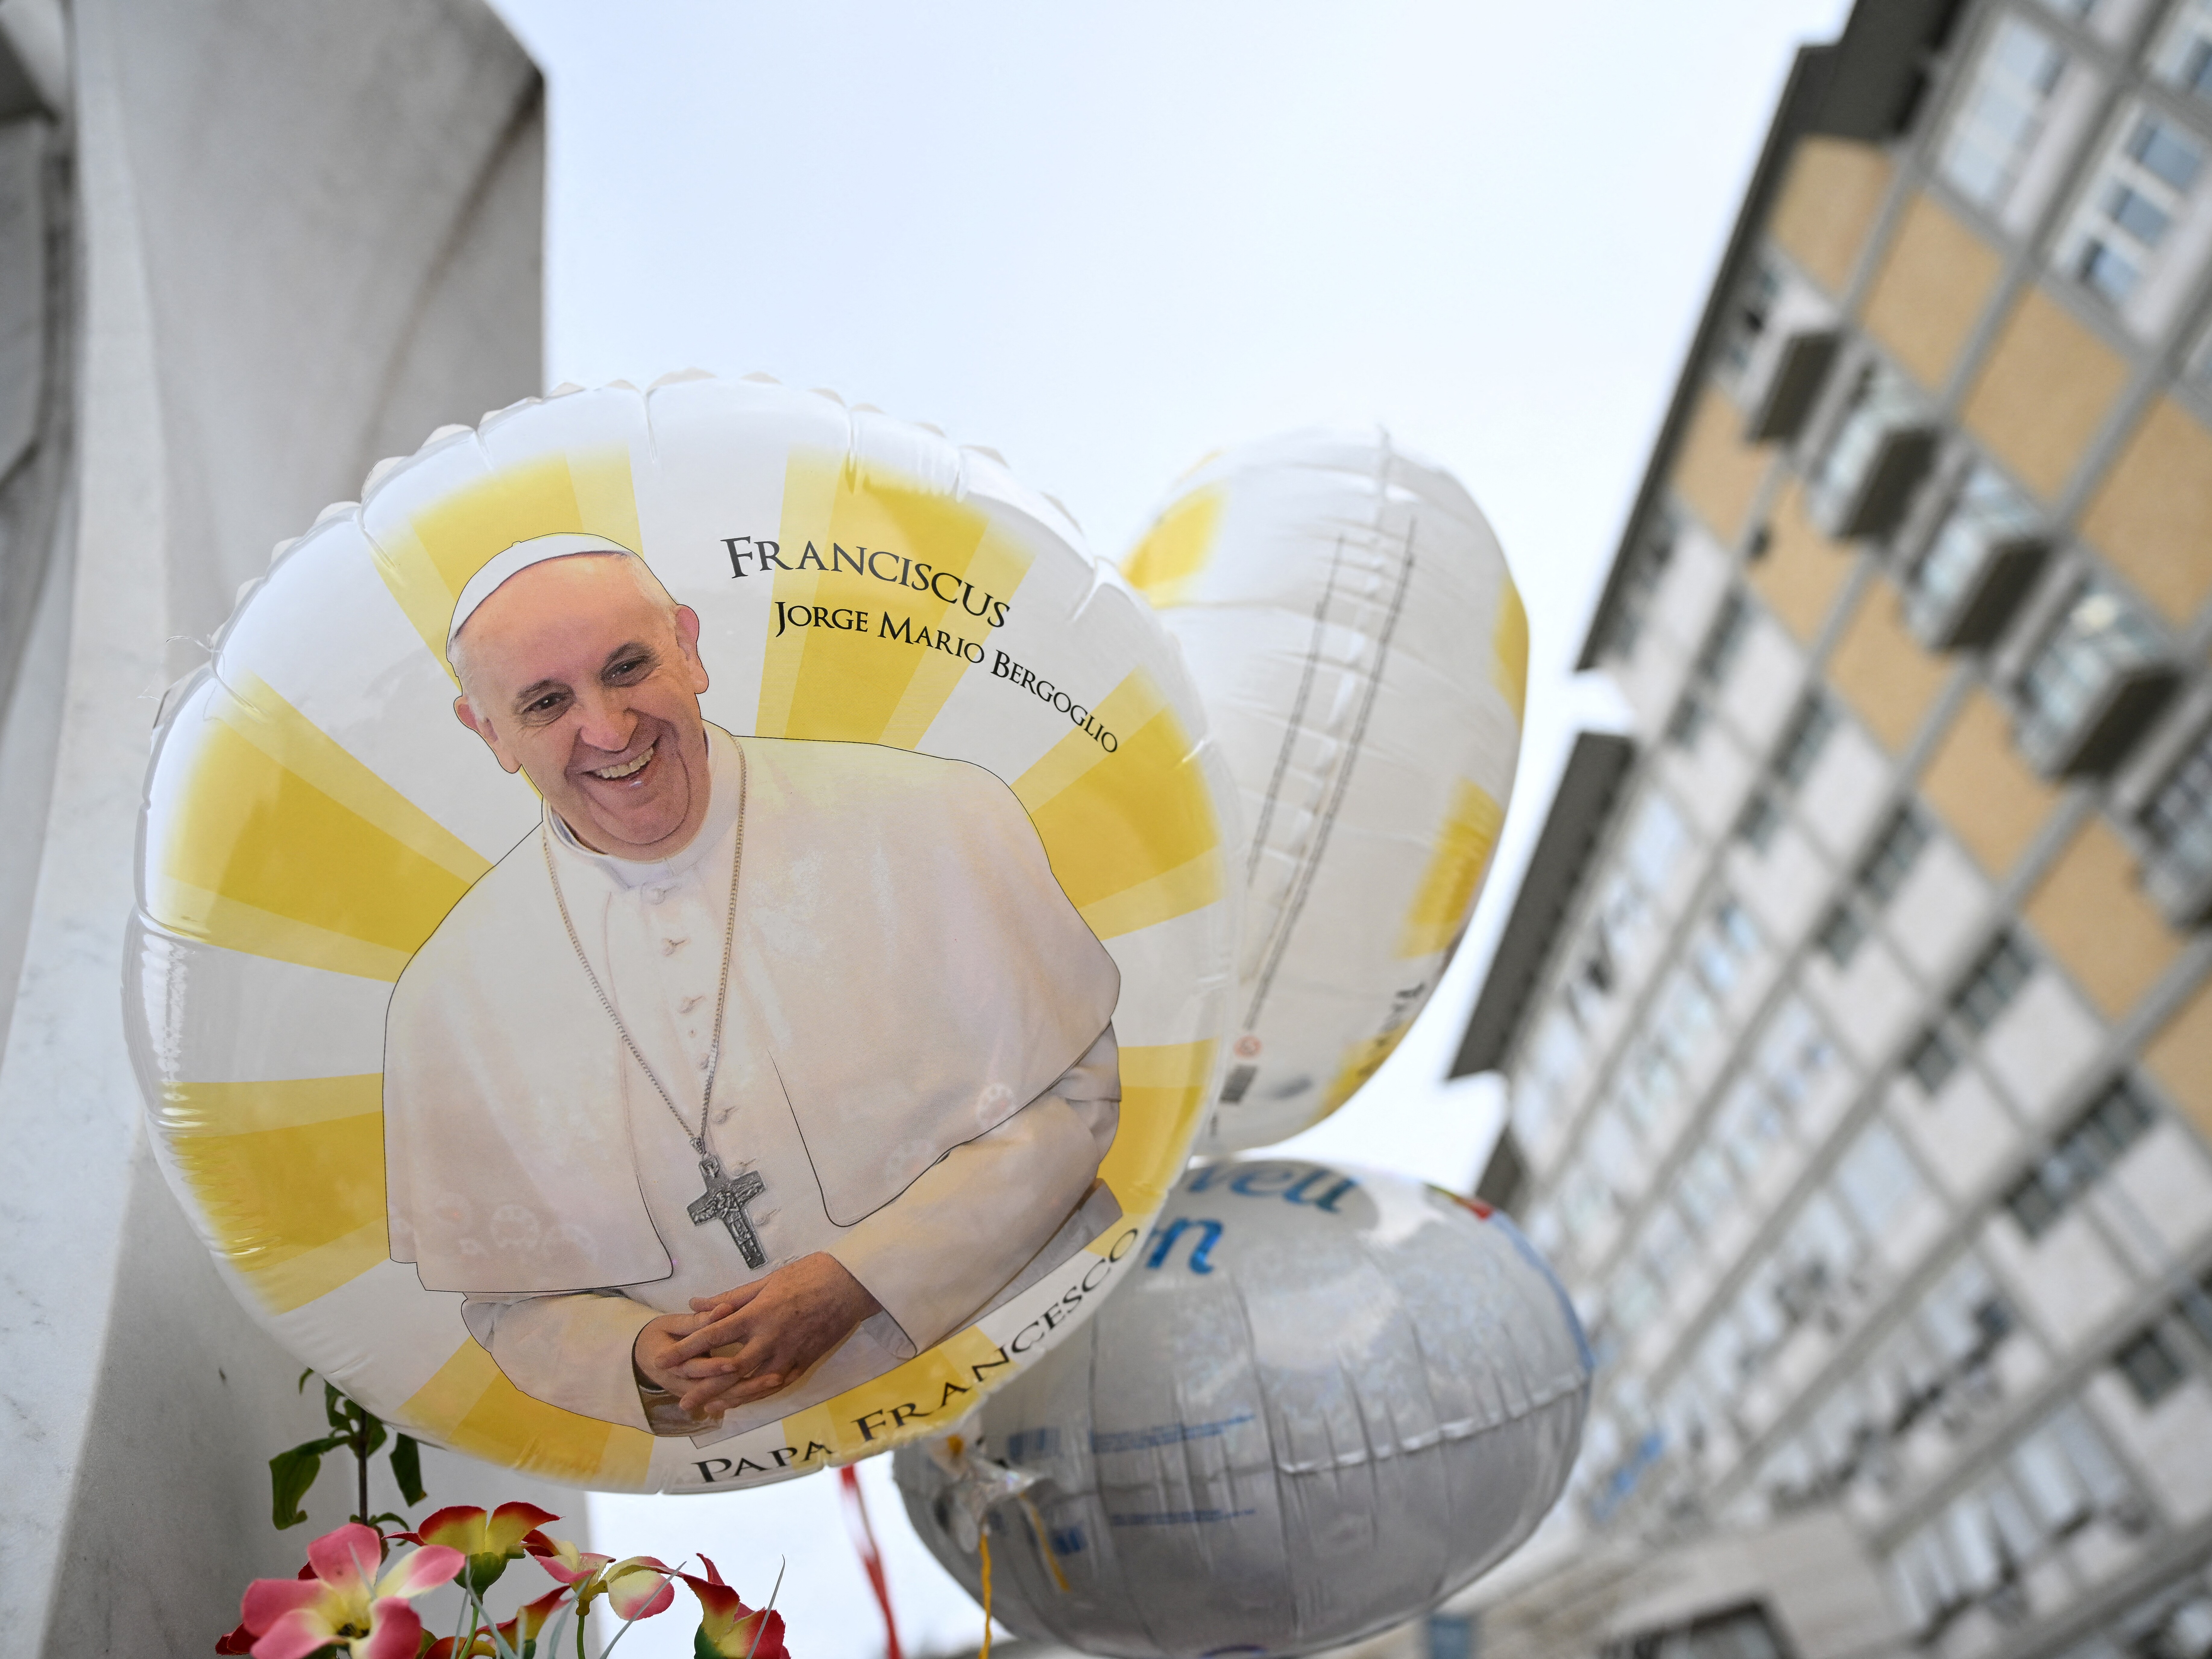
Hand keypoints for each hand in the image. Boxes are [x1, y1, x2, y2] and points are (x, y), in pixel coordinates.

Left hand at [632, 1253, 881, 1417]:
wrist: (853, 1285)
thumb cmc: (810, 1275)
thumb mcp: (767, 1280)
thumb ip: (731, 1298)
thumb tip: (696, 1304)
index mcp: (758, 1315)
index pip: (713, 1336)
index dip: (686, 1350)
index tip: (665, 1360)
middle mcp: (770, 1340)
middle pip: (729, 1371)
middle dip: (702, 1387)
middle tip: (681, 1401)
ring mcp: (789, 1355)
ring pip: (753, 1385)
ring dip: (728, 1398)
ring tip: (707, 1409)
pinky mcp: (804, 1362)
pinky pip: (776, 1385)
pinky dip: (757, 1396)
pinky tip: (743, 1401)